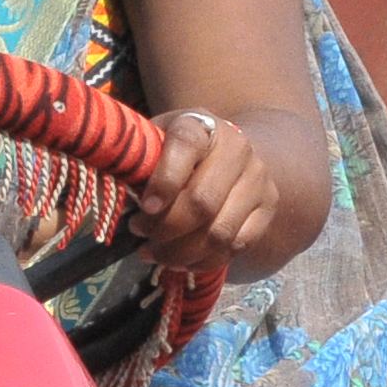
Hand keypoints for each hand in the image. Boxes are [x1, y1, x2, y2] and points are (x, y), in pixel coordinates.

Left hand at [131, 108, 281, 279]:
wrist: (231, 151)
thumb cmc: (178, 152)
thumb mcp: (156, 143)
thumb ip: (139, 163)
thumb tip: (118, 193)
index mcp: (201, 125)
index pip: (185, 146)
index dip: (164, 181)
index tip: (144, 209)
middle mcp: (237, 147)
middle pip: (203, 202)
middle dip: (166, 229)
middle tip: (141, 235)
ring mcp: (257, 178)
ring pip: (219, 232)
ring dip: (181, 253)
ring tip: (155, 254)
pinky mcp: (268, 206)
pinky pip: (236, 245)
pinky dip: (204, 261)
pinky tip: (181, 261)